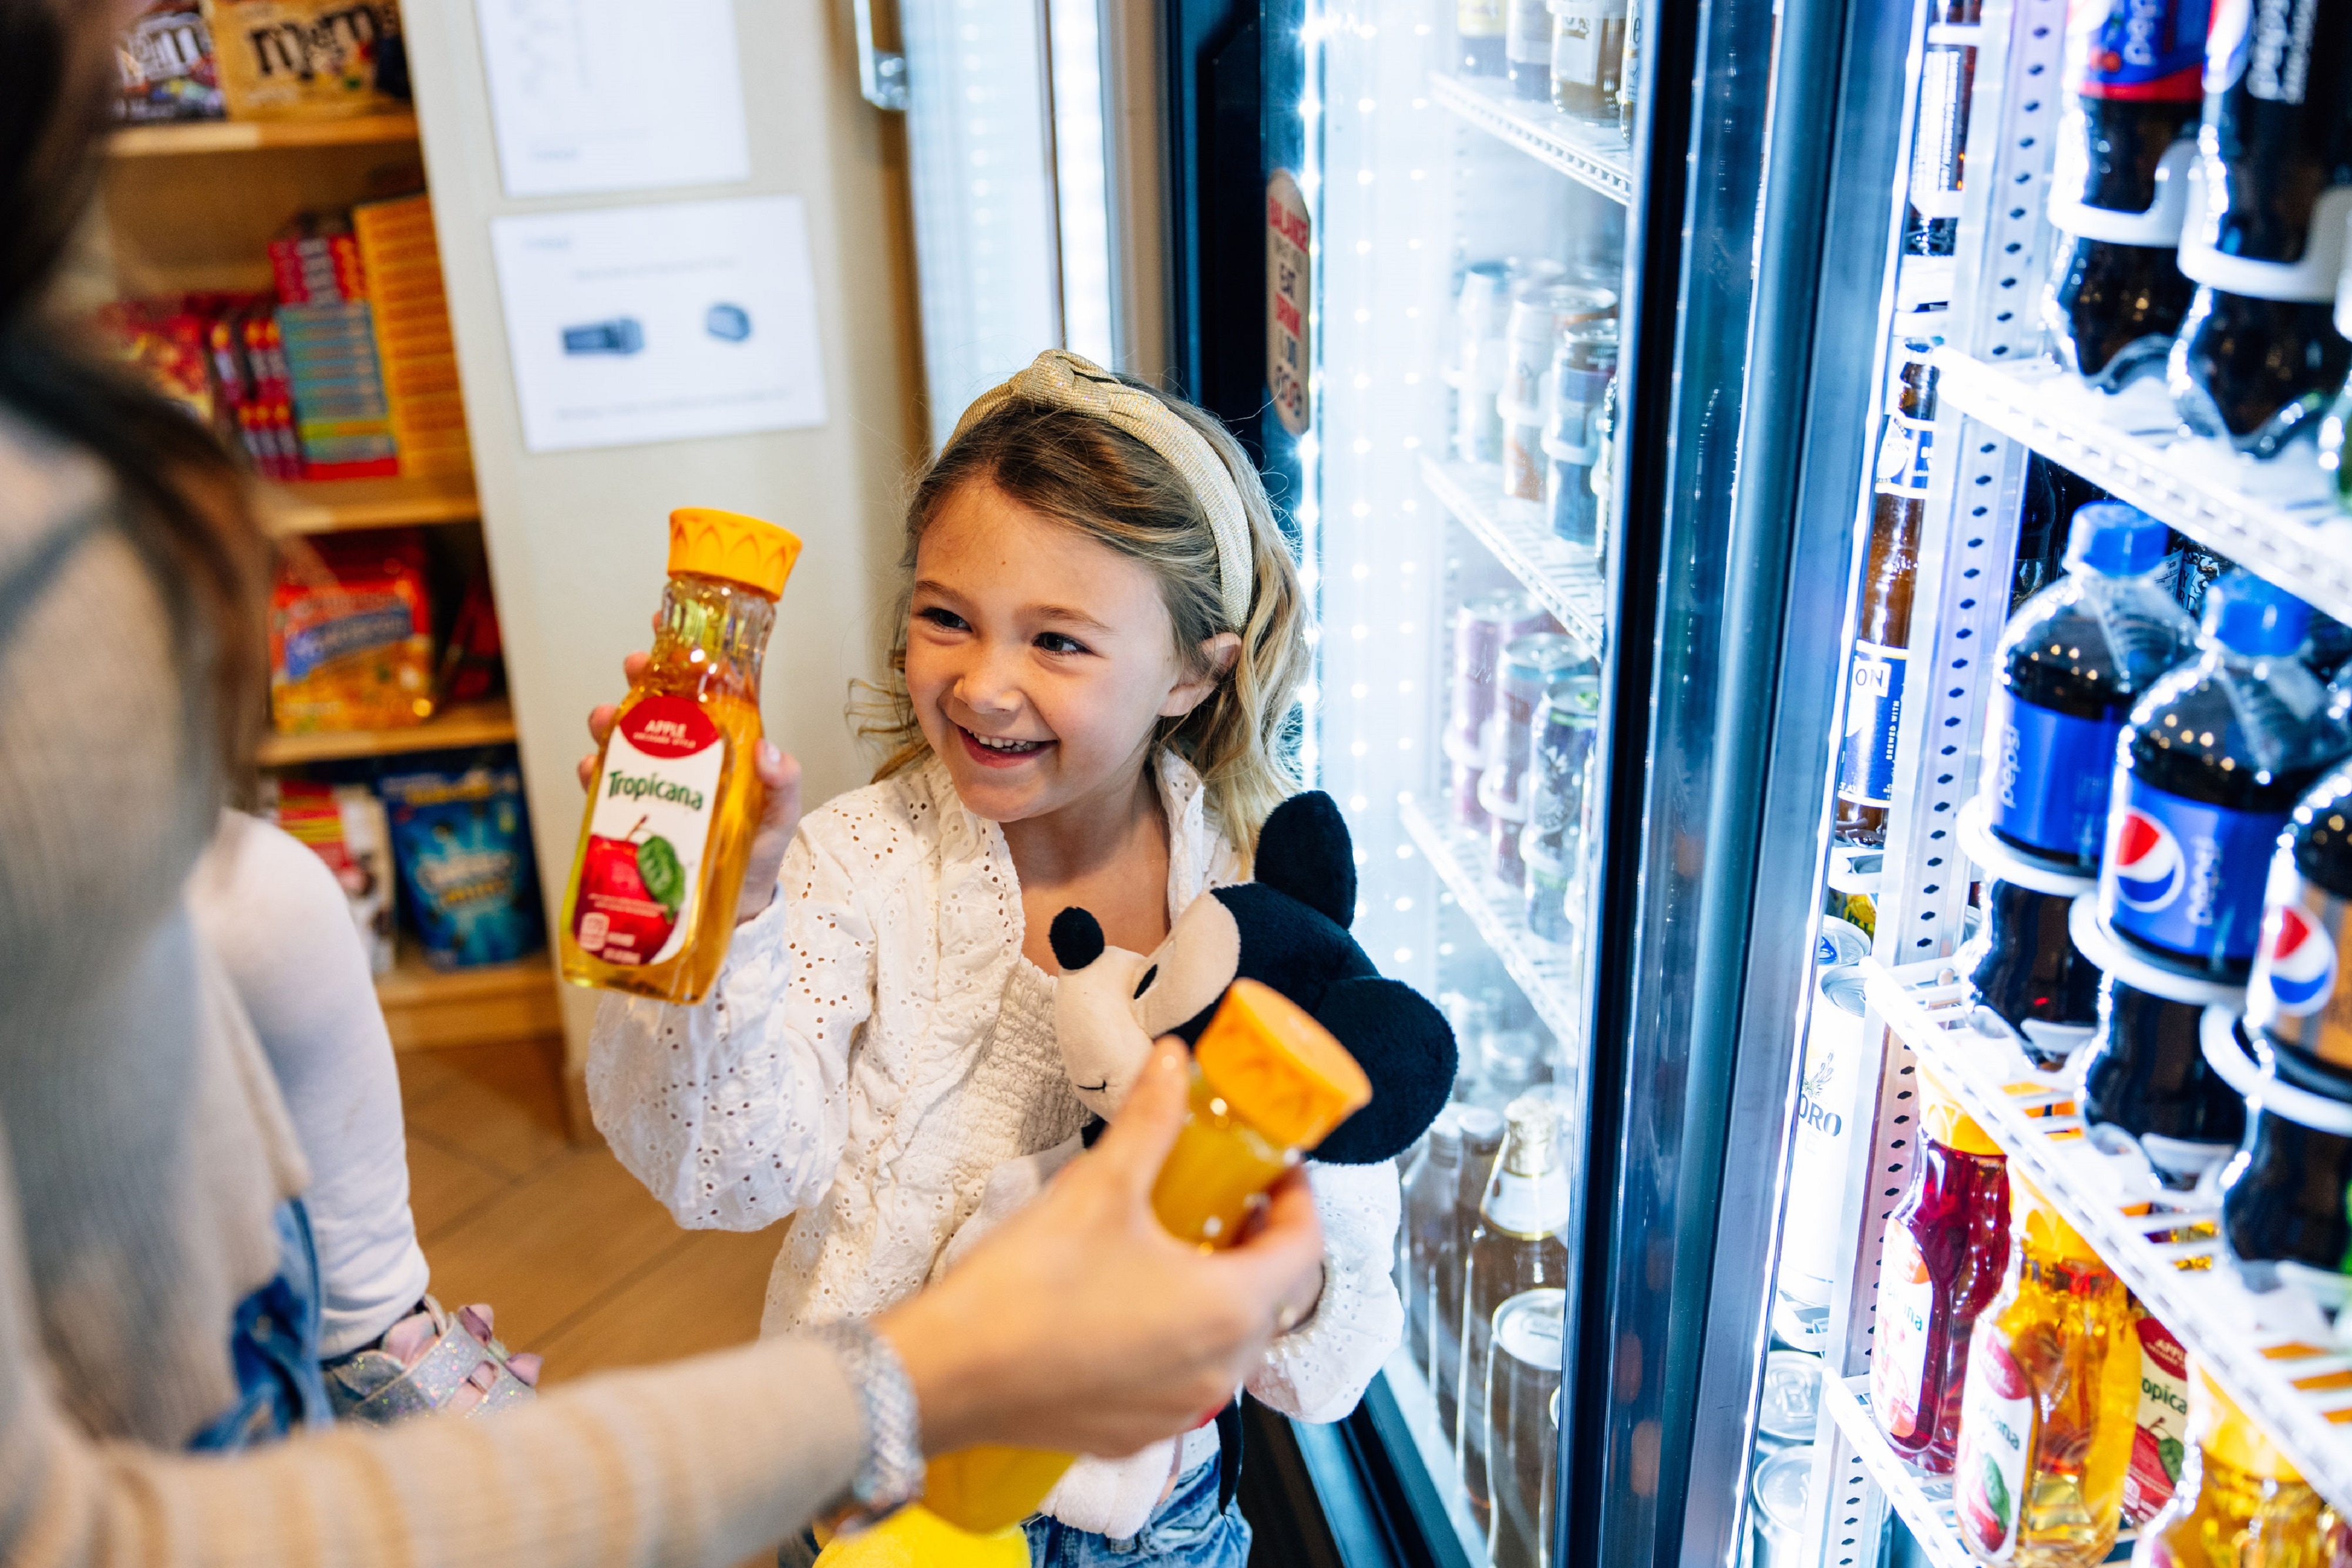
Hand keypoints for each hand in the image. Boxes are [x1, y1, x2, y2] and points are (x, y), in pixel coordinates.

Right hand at [578, 652, 803, 923]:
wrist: (735, 910)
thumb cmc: (760, 854)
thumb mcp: (781, 817)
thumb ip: (783, 785)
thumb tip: (771, 752)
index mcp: (722, 745)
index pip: (702, 690)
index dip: (682, 655)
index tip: (664, 627)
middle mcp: (684, 757)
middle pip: (655, 706)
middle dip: (638, 681)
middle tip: (632, 668)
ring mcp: (656, 785)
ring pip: (625, 741)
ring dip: (610, 724)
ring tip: (605, 721)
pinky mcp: (633, 816)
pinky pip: (607, 788)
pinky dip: (594, 775)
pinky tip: (591, 770)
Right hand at [876, 1043, 1325, 1457]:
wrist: (947, 1376)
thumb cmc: (1024, 1292)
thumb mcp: (1098, 1188)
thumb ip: (1150, 1120)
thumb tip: (1172, 1064)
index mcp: (1226, 1309)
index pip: (1304, 1249)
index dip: (1299, 1200)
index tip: (1276, 1170)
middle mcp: (1217, 1372)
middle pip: (1270, 1296)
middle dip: (1254, 1242)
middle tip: (1219, 1197)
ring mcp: (1179, 1411)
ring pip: (1228, 1342)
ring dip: (1218, 1291)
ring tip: (1173, 1245)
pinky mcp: (1137, 1432)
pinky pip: (1184, 1378)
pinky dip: (1178, 1337)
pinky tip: (1132, 1301)